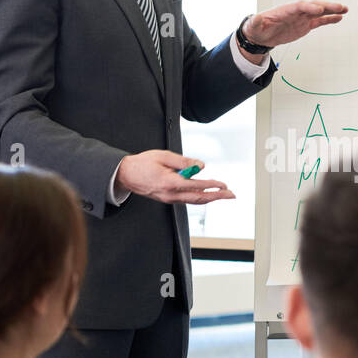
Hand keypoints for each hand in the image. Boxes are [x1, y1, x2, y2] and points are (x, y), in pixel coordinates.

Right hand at [115, 151, 234, 204]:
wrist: (126, 175)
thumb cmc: (143, 163)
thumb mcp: (164, 156)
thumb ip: (183, 162)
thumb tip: (200, 166)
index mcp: (170, 182)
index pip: (196, 185)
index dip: (212, 185)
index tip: (223, 184)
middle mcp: (170, 194)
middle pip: (198, 198)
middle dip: (217, 196)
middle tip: (231, 194)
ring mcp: (169, 199)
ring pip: (194, 200)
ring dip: (210, 198)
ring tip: (223, 194)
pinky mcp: (168, 199)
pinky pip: (187, 199)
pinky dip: (199, 197)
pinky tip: (207, 194)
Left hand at [244, 0, 347, 47]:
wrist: (261, 34)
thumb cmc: (257, 28)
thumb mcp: (254, 26)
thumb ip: (256, 21)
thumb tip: (256, 18)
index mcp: (285, 10)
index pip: (299, 6)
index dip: (309, 7)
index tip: (319, 10)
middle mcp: (296, 11)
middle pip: (313, 6)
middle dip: (326, 6)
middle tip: (339, 7)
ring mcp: (302, 18)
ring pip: (319, 12)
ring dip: (332, 10)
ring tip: (345, 9)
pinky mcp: (305, 25)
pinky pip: (320, 21)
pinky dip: (329, 19)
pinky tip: (340, 17)